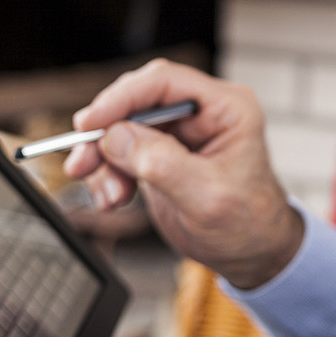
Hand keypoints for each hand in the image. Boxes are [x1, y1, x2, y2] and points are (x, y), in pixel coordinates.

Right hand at [64, 59, 303, 288]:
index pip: (165, 82)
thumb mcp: (208, 197)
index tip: (90, 124)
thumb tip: (116, 137)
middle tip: (84, 163)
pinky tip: (113, 198)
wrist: (252, 254)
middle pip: (136, 101)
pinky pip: (120, 152)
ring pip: (122, 128)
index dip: (122, 98)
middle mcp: (200, 113)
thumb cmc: (248, 223)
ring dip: (103, 160)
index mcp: (225, 107)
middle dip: (106, 134)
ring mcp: (178, 133)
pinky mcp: (160, 154)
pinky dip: (107, 174)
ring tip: (109, 196)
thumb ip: (163, 164)